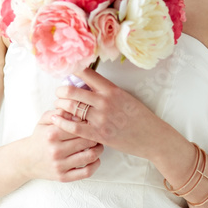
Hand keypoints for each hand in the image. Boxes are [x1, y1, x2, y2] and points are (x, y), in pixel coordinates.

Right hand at [19, 108, 103, 182]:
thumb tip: (77, 112)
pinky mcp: (63, 177)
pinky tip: (95, 159)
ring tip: (98, 145)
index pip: (79, 126)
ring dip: (98, 150)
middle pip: (86, 141)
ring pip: (89, 156)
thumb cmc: (39, 138)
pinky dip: (95, 165)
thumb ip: (59, 112)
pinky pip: (86, 172)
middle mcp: (55, 150)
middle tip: (98, 134)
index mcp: (52, 134)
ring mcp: (60, 165)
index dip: (89, 124)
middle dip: (95, 136)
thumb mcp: (44, 121)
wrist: (26, 160)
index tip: (92, 123)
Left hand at [51, 67, 165, 159]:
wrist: (152, 137)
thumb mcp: (125, 97)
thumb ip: (107, 91)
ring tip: (58, 105)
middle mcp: (105, 101)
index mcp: (111, 90)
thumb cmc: (140, 117)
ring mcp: (101, 119)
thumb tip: (87, 86)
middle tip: (58, 92)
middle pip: (73, 91)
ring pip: (71, 108)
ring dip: (60, 105)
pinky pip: (74, 127)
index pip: (86, 74)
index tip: (65, 72)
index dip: (72, 71)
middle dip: (61, 91)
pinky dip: (62, 123)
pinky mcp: (99, 135)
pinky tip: (56, 120)